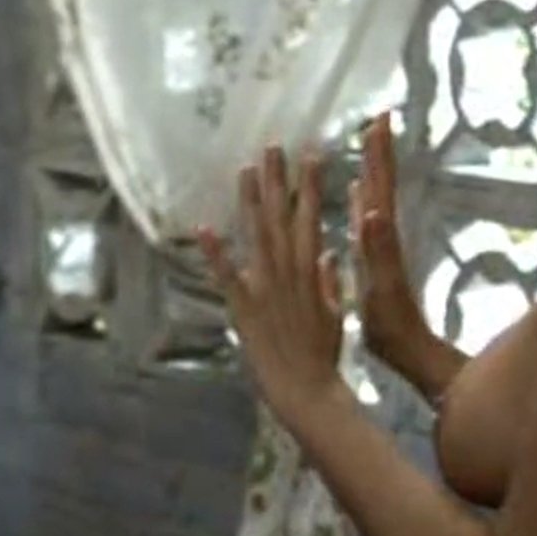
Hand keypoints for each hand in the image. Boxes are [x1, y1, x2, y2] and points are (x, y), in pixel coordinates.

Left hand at [198, 146, 350, 414]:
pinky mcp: (243, 307)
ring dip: (251, 202)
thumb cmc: (322, 353)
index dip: (310, 187)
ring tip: (245, 170)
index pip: (311, 219)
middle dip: (278, 181)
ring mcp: (264, 288)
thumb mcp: (332, 311)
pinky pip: (228, 276)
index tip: (311, 155)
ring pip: (258, 236)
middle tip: (272, 146)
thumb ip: (328, 280)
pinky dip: (216, 253)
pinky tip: (204, 228)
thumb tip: (328, 252)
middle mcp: (288, 272)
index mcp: (311, 271)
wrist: (306, 389)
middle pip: (282, 218)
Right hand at [350, 112, 434, 361]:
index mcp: (382, 239)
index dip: (379, 155)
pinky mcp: (375, 258)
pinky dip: (360, 197)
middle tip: (378, 116)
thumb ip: (377, 251)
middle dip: (379, 150)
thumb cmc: (393, 329)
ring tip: (366, 140)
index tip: (378, 121)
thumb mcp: (382, 291)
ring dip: (372, 166)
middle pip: (382, 183)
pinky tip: (354, 190)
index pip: (381, 187)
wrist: (412, 353)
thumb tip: (371, 211)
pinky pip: (366, 217)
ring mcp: (381, 245)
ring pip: (376, 196)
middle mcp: (383, 235)